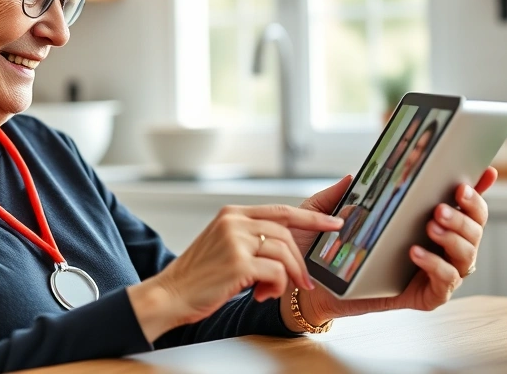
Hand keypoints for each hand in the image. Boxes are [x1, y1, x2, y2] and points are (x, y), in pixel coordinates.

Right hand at [128, 204, 343, 342]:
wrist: (170, 294)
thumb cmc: (199, 276)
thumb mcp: (224, 246)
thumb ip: (250, 238)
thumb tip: (287, 247)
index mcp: (232, 214)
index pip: (281, 210)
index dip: (313, 216)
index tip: (336, 222)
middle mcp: (234, 221)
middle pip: (286, 233)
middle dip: (300, 261)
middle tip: (304, 282)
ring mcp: (235, 240)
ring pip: (284, 253)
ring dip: (288, 277)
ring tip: (274, 291)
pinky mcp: (238, 262)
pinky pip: (276, 272)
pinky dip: (275, 287)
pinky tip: (260, 295)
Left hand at [288, 168, 496, 325]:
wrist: (313, 287)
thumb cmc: (326, 248)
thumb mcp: (328, 216)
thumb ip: (341, 196)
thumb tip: (355, 175)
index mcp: (424, 221)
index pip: (460, 204)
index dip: (477, 189)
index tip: (485, 171)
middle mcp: (438, 246)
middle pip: (474, 229)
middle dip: (466, 214)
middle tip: (442, 204)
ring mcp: (436, 272)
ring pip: (466, 256)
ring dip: (455, 238)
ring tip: (433, 223)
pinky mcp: (426, 296)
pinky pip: (445, 283)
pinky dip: (437, 267)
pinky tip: (417, 253)